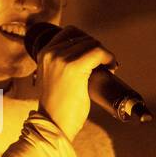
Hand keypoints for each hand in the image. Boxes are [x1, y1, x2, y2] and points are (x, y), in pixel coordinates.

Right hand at [34, 25, 115, 140]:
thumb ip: (62, 65)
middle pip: (84, 37)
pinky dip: (109, 57)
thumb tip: (86, 57)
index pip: (70, 32)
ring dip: (104, 53)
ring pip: (92, 43)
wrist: (52, 124)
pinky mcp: (74, 68)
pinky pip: (98, 52)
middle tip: (104, 64)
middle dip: (97, 49)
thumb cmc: (57, 107)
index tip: (94, 56)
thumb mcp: (54, 78)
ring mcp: (61, 59)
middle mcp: (51, 53)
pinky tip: (111, 67)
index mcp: (44, 53)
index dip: (87, 41)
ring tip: (108, 67)